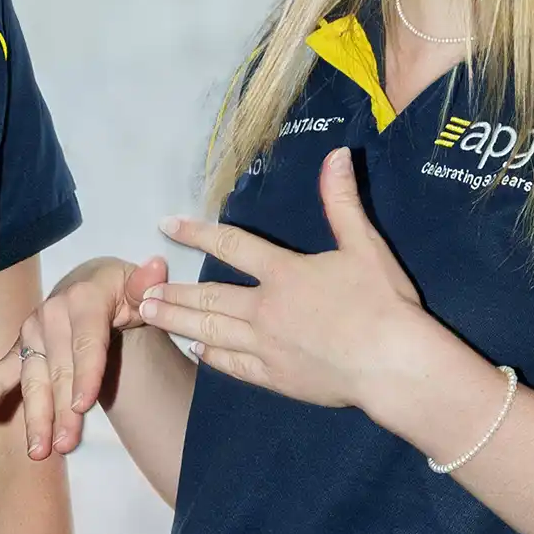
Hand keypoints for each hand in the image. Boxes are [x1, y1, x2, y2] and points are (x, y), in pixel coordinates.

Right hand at [0, 254, 171, 458]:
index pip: (87, 343)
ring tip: (38, 450)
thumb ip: (147, 287)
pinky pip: (2, 371)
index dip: (85, 375)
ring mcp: (33, 332)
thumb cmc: (120, 290)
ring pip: (33, 379)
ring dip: (34, 415)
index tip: (83, 406)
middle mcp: (52, 314)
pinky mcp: (21, 347)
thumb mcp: (139, 287)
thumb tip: (156, 270)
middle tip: (65, 445)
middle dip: (61, 410)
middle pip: (59, 370)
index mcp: (83, 300)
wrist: (92, 282)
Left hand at [144, 147, 424, 409]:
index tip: (166, 225)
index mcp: (284, 273)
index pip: (231, 245)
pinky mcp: (275, 378)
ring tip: (148, 314)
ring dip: (177, 321)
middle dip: (172, 292)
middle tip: (140, 291)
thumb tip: (336, 155)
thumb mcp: (364, 246)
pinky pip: (233, 365)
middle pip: (208, 297)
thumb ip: (342, 202)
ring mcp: (266, 347)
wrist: (393, 366)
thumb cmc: (382, 304)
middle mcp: (265, 309)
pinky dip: (211, 357)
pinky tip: (196, 351)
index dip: (196, 232)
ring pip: (210, 332)